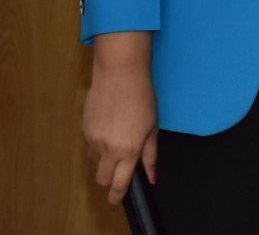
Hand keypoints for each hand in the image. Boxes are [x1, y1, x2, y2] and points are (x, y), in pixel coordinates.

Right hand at [83, 32, 157, 206]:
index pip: (119, 183)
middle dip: (108, 181)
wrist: (120, 76)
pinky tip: (108, 132)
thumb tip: (152, 177)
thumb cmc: (143, 100)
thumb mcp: (152, 128)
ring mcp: (93, 140)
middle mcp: (108, 149)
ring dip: (102, 163)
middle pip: (102, 179)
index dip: (116, 197)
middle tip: (117, 174)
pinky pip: (89, 148)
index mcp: (129, 150)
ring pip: (93, 164)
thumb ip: (150, 155)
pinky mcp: (84, 130)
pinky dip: (97, 148)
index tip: (114, 204)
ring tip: (115, 147)